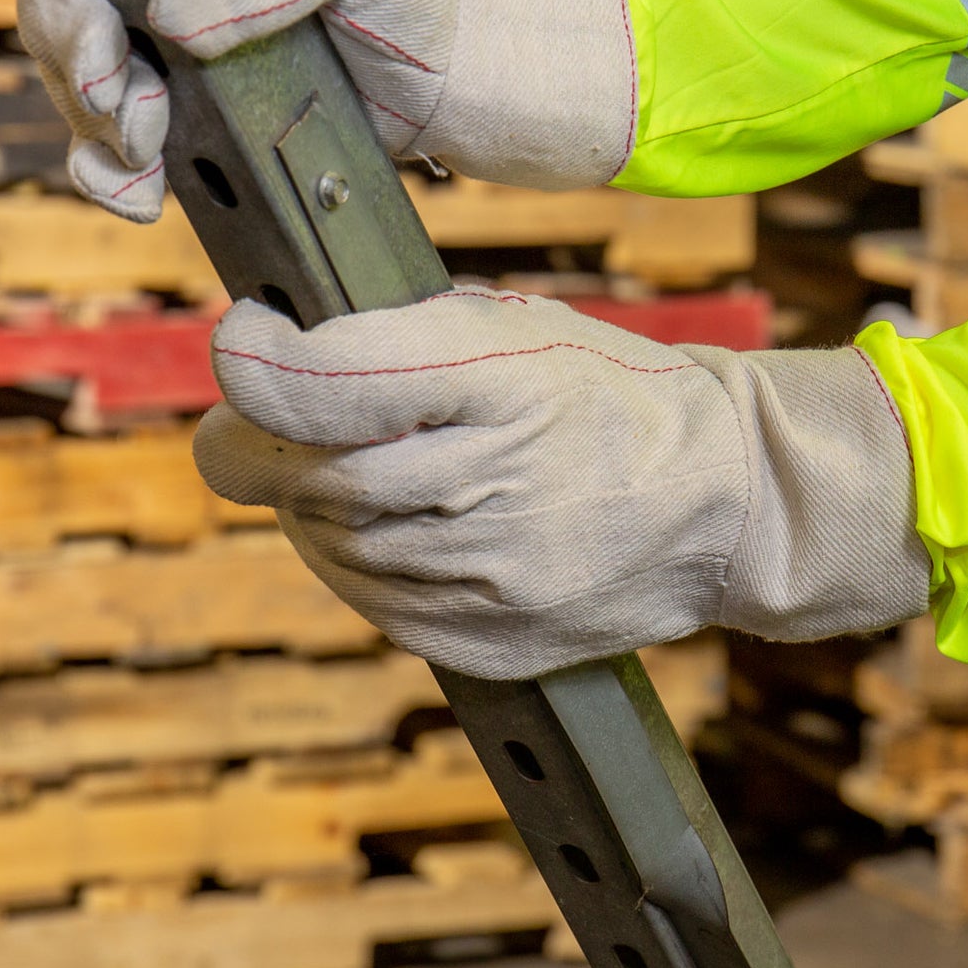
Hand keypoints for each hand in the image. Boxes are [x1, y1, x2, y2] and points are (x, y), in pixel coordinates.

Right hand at [0, 0, 637, 222]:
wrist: (530, 69)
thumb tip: (168, 8)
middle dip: (69, 49)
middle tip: (128, 93)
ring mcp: (206, 54)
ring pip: (88, 86)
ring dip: (87, 123)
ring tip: (142, 147)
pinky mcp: (230, 127)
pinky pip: (135, 152)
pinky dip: (117, 176)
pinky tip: (144, 193)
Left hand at [192, 288, 928, 679]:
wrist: (720, 498)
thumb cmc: (607, 391)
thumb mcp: (513, 325)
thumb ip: (396, 335)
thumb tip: (270, 358)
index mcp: (497, 378)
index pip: (321, 383)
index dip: (254, 359)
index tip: (247, 338)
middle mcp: (489, 484)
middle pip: (303, 475)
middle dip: (269, 439)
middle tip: (280, 412)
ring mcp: (489, 579)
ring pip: (327, 545)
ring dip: (311, 504)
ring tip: (357, 466)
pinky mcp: (490, 643)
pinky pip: (373, 605)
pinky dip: (358, 561)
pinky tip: (397, 525)